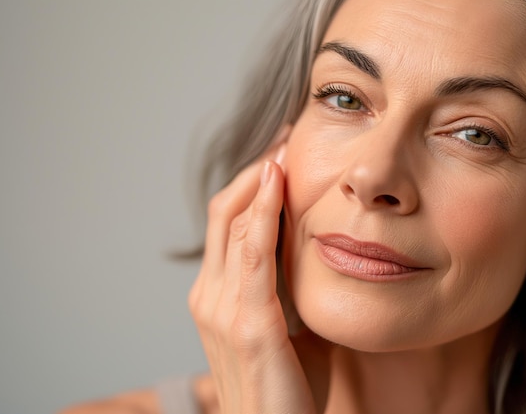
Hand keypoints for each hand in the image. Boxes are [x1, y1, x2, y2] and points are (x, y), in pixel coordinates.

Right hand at [188, 145, 329, 413]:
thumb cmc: (288, 388)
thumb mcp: (288, 328)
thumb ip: (290, 290)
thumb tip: (316, 255)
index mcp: (218, 296)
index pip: (229, 223)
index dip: (252, 184)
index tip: (282, 153)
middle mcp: (210, 296)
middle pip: (224, 211)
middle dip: (256, 170)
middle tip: (287, 137)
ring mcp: (222, 309)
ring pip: (233, 223)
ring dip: (260, 180)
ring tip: (286, 146)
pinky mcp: (249, 325)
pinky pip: (252, 255)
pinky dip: (262, 213)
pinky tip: (278, 181)